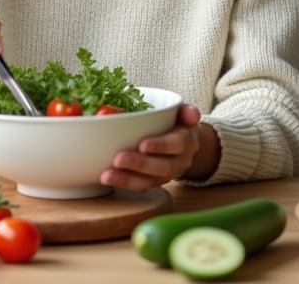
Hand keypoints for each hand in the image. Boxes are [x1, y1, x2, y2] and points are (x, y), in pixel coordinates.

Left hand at [100, 105, 216, 191]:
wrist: (182, 144)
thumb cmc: (177, 124)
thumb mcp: (184, 114)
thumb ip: (187, 112)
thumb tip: (192, 115)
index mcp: (187, 141)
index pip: (177, 145)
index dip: (161, 146)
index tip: (143, 145)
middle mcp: (179, 161)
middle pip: (162, 167)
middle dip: (139, 164)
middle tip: (118, 159)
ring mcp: (166, 175)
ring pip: (149, 181)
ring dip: (127, 179)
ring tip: (107, 175)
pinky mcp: (153, 182)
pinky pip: (140, 187)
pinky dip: (123, 184)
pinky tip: (106, 178)